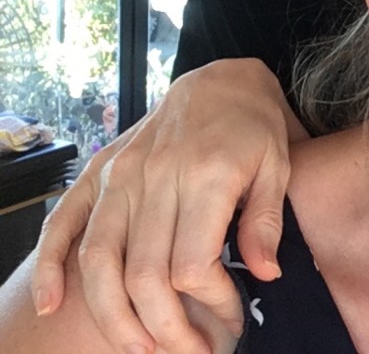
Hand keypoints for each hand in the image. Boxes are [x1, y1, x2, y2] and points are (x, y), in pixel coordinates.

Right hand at [31, 58, 301, 352]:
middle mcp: (156, 177)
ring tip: (141, 348)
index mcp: (206, 175)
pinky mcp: (100, 172)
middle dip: (165, 328)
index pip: (191, 264)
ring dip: (114, 316)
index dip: (210, 303)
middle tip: (190, 352)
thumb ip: (267, 221)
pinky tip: (53, 304)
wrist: (221, 79)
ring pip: (100, 261)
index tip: (231, 317)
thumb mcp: (280, 164)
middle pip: (143, 275)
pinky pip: (64, 222)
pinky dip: (52, 265)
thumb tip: (266, 274)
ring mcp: (121, 175)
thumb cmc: (255, 125)